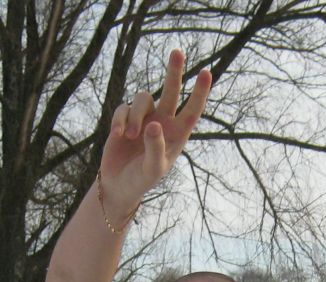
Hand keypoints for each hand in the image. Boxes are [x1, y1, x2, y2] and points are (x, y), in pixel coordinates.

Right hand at [100, 49, 211, 210]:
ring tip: (130, 136)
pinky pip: (124, 107)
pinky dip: (121, 119)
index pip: (192, 111)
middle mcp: (163, 123)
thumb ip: (155, 148)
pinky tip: (119, 135)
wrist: (118, 185)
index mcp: (177, 135)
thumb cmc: (141, 180)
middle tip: (177, 52)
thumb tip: (154, 124)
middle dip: (174, 72)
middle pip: (171, 91)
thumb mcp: (152, 168)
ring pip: (143, 98)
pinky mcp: (125, 119)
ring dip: (136, 115)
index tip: (206, 72)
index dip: (200, 92)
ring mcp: (144, 119)